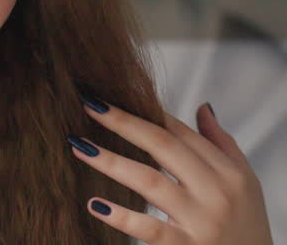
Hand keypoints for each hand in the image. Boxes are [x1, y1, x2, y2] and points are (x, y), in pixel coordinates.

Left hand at [67, 98, 272, 243]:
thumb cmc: (247, 224)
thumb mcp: (244, 182)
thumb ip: (221, 144)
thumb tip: (203, 107)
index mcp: (228, 172)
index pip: (181, 133)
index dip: (145, 112)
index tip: (112, 98)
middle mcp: (215, 192)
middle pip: (162, 146)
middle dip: (124, 123)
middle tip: (90, 106)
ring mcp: (200, 221)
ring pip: (149, 181)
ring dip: (111, 161)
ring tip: (79, 146)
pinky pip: (149, 228)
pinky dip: (121, 217)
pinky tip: (94, 204)